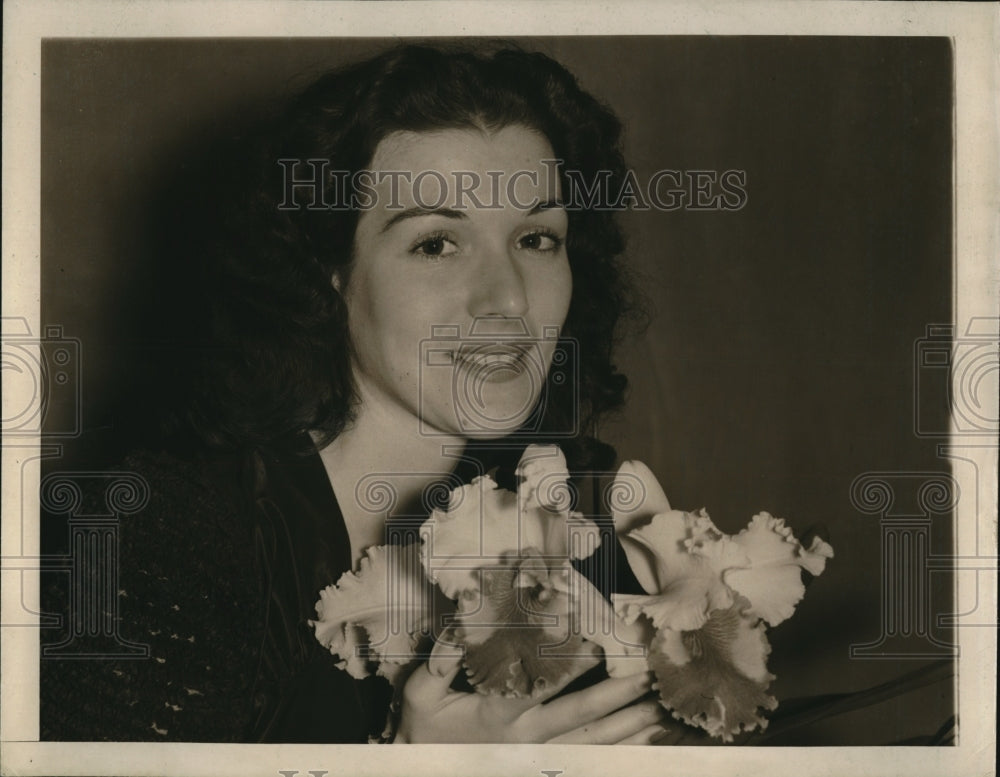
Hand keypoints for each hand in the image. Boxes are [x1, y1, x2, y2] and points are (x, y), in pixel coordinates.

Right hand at [394, 642, 667, 743]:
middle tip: (650, 678)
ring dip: (627, 728)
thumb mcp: (423, 691)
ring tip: (659, 711)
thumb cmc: (424, 727)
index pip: (545, 685)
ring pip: (591, 743)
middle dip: (618, 697)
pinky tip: (643, 742)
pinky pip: (587, 760)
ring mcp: (538, 757)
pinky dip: (618, 752)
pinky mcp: (543, 766)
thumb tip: (463, 621)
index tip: (602, 643)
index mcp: (500, 713)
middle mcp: (527, 737)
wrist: (422, 768)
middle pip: (581, 717)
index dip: (574, 665)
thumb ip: (443, 659)